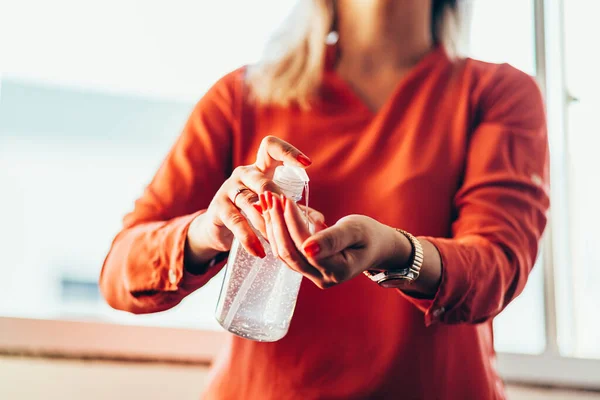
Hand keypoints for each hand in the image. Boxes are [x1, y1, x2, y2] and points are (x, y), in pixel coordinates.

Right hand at [185, 136, 312, 264]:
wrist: (218, 228)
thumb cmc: (253, 212)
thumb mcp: (273, 206)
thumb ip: (295, 209)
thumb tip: (320, 221)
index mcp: (260, 168)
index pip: (270, 147)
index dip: (288, 152)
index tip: (307, 164)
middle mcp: (243, 175)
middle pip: (262, 181)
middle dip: (278, 199)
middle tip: (289, 216)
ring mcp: (229, 190)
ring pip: (250, 204)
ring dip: (266, 223)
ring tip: (278, 242)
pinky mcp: (218, 209)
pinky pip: (237, 223)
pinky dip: (249, 238)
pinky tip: (259, 251)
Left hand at [260, 192, 411, 288]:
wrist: (374, 247)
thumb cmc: (368, 235)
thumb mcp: (355, 231)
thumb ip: (332, 239)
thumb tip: (308, 249)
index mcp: (337, 270)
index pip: (305, 246)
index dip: (292, 222)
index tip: (285, 198)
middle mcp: (321, 278)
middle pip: (289, 252)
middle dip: (277, 222)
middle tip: (270, 196)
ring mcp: (311, 276)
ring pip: (283, 253)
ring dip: (273, 226)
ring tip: (267, 201)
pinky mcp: (305, 269)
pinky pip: (285, 252)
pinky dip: (276, 232)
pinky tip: (272, 213)